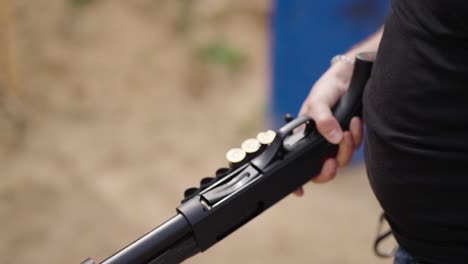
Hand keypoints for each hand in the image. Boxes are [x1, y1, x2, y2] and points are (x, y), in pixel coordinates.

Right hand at [293, 61, 362, 196]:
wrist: (351, 76)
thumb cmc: (328, 87)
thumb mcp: (318, 100)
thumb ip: (322, 119)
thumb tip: (333, 139)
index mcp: (303, 137)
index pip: (298, 164)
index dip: (297, 181)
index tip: (299, 192)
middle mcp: (318, 143)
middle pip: (322, 170)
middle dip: (328, 169)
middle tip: (332, 160)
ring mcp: (335, 142)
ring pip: (341, 160)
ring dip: (346, 148)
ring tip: (347, 129)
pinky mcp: (351, 137)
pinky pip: (354, 148)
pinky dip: (355, 137)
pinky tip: (354, 122)